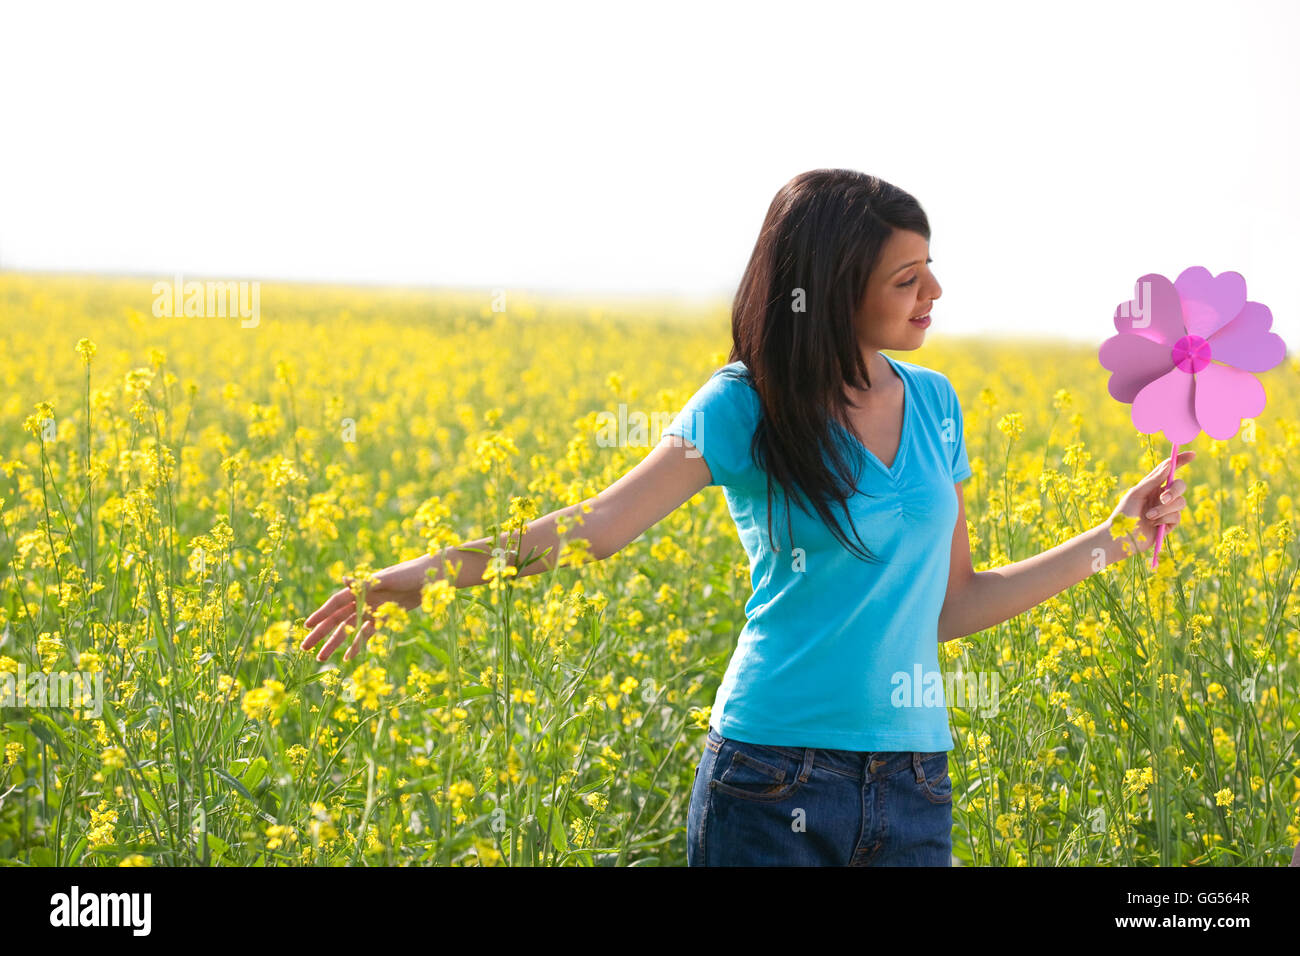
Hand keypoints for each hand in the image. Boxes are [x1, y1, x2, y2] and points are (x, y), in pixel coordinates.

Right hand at [300, 558, 429, 661]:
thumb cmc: (410, 573)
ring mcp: (373, 610)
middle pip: (338, 619)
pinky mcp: (384, 618)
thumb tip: (344, 579)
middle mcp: (363, 599)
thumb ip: (366, 583)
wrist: (433, 578)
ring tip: (320, 658)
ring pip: (349, 630)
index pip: (336, 603)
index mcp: (361, 587)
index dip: (321, 614)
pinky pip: (367, 634)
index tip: (306, 625)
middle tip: (304, 648)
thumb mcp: (388, 579)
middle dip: (321, 633)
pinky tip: (347, 657)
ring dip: (335, 643)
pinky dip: (357, 645)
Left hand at [1103, 449, 1194, 555]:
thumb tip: (1168, 464)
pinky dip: (1164, 519)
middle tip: (1163, 498)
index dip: (1181, 461)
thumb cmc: (1124, 514)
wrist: (1122, 538)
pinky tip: (1153, 525)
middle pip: (1180, 486)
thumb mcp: (1136, 493)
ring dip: (1164, 509)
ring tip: (1148, 516)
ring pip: (1180, 502)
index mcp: (1151, 485)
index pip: (1169, 470)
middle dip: (1174, 491)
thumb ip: (1153, 480)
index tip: (1193, 454)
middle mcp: (1160, 496)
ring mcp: (1166, 510)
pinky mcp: (1169, 524)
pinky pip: (1177, 516)